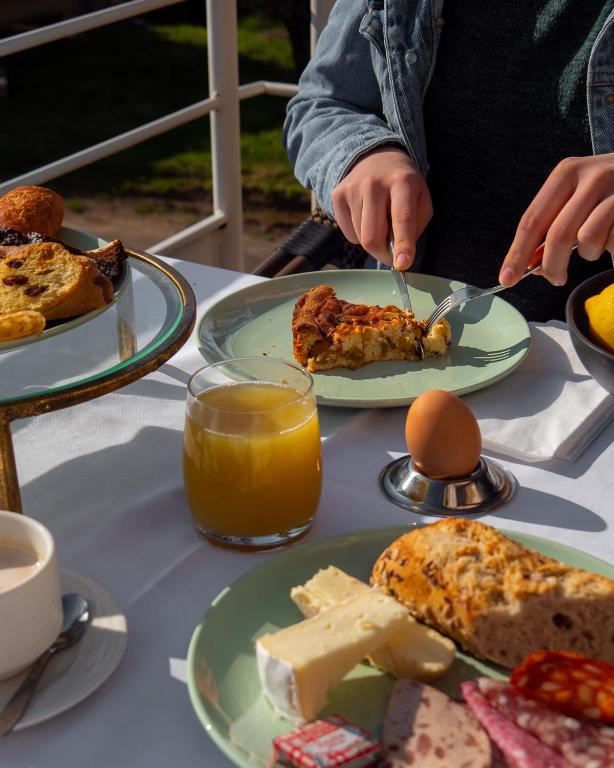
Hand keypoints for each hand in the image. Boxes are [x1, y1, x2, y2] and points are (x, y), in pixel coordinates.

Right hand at [331, 147, 431, 268]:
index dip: (403, 244)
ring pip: (360, 238)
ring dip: (372, 240)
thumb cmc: (404, 187)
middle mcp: (375, 183)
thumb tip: (396, 254)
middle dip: (382, 254)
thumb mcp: (421, 200)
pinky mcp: (337, 195)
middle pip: (372, 236)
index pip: (402, 218)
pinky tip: (365, 217)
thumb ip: (414, 227)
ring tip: (379, 221)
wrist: (377, 158)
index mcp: (403, 182)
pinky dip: (358, 234)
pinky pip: (348, 233)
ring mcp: (352, 188)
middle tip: (391, 253)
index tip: (402, 264)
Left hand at [500, 153, 613, 285]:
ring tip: (597, 242)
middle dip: (552, 265)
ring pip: (588, 240)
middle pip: (557, 234)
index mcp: (567, 173)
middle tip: (555, 279)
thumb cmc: (610, 191)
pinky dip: (610, 247)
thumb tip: (529, 263)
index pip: (532, 220)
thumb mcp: (577, 199)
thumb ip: (552, 227)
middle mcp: (591, 175)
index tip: (507, 279)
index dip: (517, 254)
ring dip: (588, 253)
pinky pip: (612, 242)